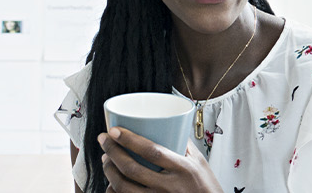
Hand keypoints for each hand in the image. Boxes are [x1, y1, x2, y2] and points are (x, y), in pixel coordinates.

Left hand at [97, 127, 221, 192]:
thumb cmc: (207, 187)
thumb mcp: (200, 163)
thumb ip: (183, 145)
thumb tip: (168, 126)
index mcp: (183, 169)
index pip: (152, 151)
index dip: (130, 140)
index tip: (114, 130)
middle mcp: (169, 187)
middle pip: (132, 169)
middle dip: (112, 152)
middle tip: (104, 140)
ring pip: (124, 188)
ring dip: (109, 171)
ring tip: (106, 160)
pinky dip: (114, 191)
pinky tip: (111, 183)